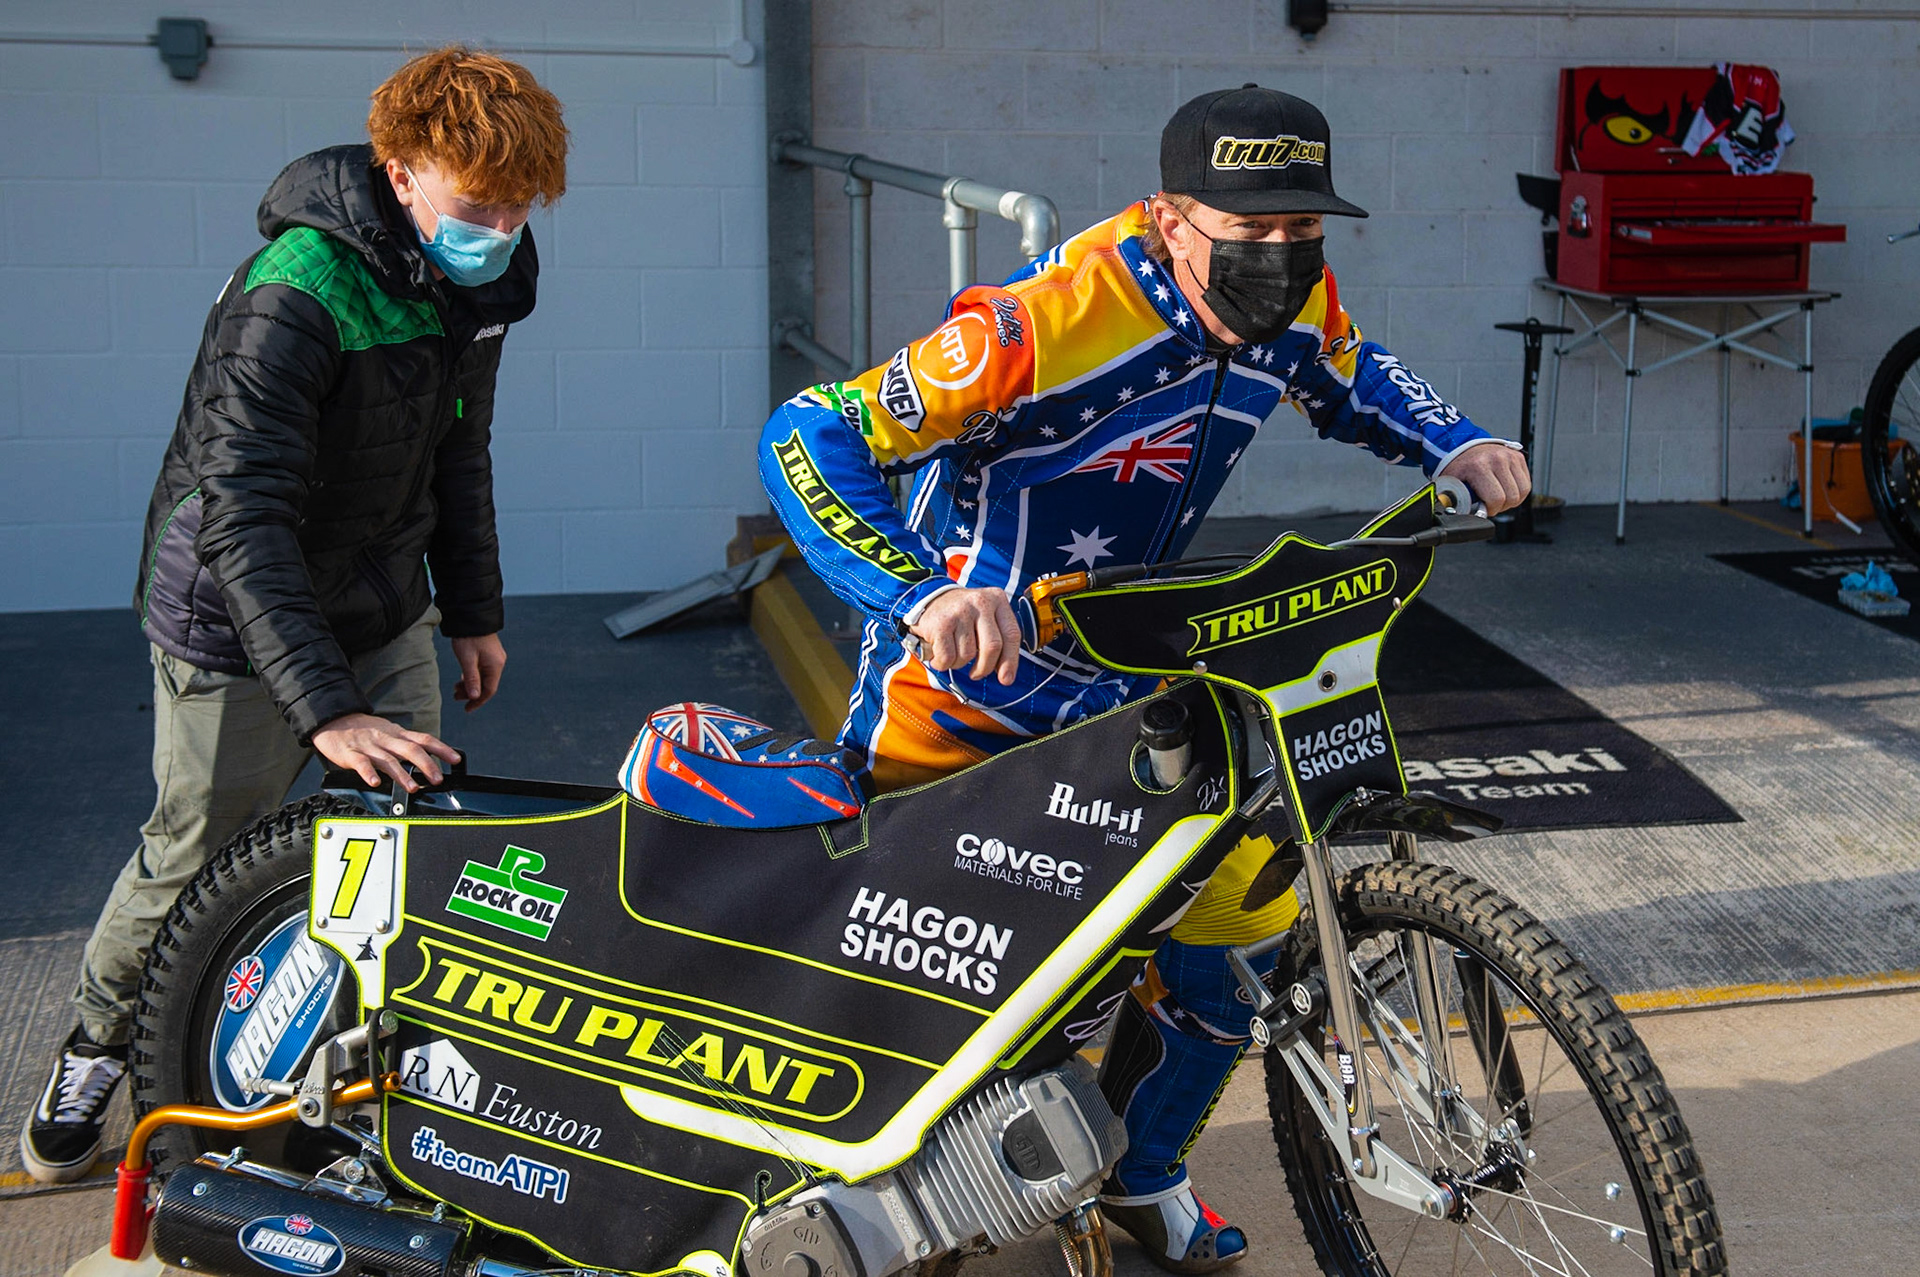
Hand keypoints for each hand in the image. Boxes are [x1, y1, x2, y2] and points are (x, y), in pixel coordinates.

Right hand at [312, 713, 461, 790]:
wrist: (333, 719)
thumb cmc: (364, 729)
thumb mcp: (390, 733)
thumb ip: (407, 745)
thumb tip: (429, 759)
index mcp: (397, 734)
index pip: (424, 739)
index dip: (442, 749)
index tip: (456, 759)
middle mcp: (386, 739)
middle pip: (410, 749)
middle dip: (427, 764)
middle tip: (438, 778)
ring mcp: (369, 746)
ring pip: (389, 760)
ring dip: (403, 774)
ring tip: (414, 787)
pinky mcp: (351, 753)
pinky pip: (361, 763)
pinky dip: (369, 773)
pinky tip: (376, 783)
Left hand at [450, 633, 505, 710]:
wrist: (471, 616)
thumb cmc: (468, 637)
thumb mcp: (467, 659)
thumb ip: (472, 679)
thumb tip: (475, 697)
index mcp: (495, 666)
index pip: (489, 690)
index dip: (478, 701)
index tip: (467, 709)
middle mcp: (497, 663)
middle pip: (486, 684)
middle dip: (471, 693)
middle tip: (455, 697)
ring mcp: (494, 658)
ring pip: (483, 677)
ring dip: (470, 684)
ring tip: (456, 688)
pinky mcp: (488, 653)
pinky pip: (482, 670)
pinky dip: (472, 676)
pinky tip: (462, 677)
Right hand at [907, 587, 1022, 685]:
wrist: (930, 599)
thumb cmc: (963, 616)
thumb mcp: (986, 618)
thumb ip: (999, 640)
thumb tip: (1006, 677)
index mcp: (997, 599)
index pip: (1012, 634)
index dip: (1010, 661)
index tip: (1006, 679)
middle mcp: (980, 602)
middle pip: (992, 647)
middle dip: (985, 668)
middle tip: (976, 674)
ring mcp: (959, 611)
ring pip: (968, 654)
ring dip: (959, 663)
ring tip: (953, 651)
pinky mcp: (940, 623)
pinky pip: (947, 657)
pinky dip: (943, 663)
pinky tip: (939, 652)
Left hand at [1440, 444, 1532, 515]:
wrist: (1466, 448)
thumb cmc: (1460, 468)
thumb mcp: (1452, 484)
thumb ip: (1457, 500)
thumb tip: (1460, 516)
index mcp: (1479, 466)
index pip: (1496, 499)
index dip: (1491, 509)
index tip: (1484, 508)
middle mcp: (1497, 459)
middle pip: (1512, 497)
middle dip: (1501, 506)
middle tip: (1491, 503)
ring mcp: (1510, 457)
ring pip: (1523, 492)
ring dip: (1512, 500)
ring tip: (1498, 497)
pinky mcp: (1519, 457)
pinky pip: (1527, 483)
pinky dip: (1518, 491)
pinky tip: (1506, 490)